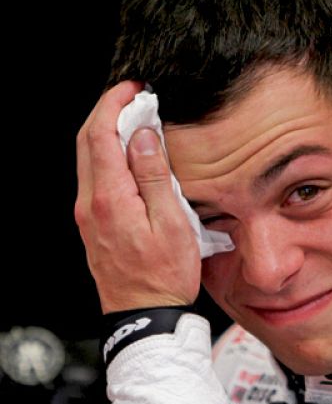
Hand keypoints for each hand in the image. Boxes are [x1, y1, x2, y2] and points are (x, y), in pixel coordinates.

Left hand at [75, 81, 200, 313]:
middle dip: (107, 111)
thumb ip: (155, 178)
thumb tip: (143, 138)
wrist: (144, 315)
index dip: (113, 104)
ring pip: (88, 159)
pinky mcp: (93, 224)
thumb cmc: (165, 276)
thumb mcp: (172, 224)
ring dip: (107, 133)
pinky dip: (108, 156)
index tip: (134, 88)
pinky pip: (95, 178)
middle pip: (86, 142)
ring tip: (137, 121)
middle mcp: (91, 204)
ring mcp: (88, 216)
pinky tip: (130, 156)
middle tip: (134, 97)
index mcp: (110, 199)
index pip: (99, 135)